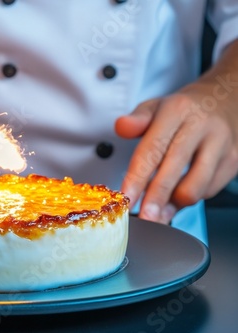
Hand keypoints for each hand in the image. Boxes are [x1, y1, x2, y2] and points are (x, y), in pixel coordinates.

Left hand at [115, 41, 237, 223]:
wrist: (226, 100)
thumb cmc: (183, 110)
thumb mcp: (156, 106)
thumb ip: (136, 120)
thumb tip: (121, 127)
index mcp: (177, 111)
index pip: (152, 149)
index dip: (137, 178)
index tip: (126, 198)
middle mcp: (201, 127)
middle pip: (174, 171)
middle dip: (155, 199)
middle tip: (143, 218)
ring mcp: (222, 145)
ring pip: (195, 188)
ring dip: (173, 204)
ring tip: (157, 209)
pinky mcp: (234, 161)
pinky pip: (208, 191)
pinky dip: (189, 198)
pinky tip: (176, 196)